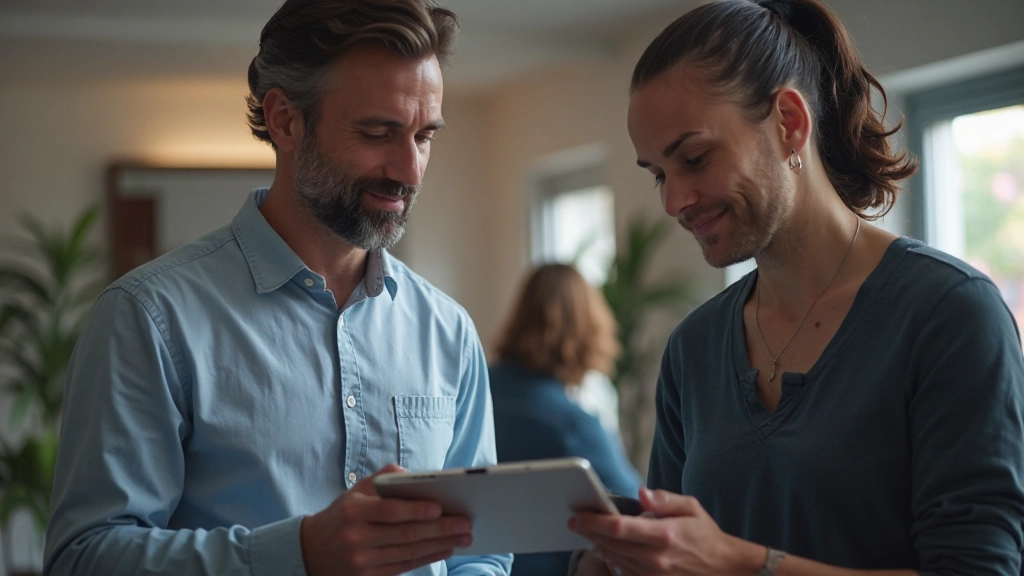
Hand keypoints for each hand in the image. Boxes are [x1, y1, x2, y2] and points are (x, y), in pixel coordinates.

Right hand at [300, 464, 472, 575]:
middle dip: (440, 529)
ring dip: (440, 545)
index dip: (416, 510)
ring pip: (410, 552)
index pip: (391, 511)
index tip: (441, 508)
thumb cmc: (343, 514)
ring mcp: (362, 561)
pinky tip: (445, 549)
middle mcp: (357, 538)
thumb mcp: (356, 491)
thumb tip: (414, 475)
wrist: (312, 551)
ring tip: (463, 536)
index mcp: (354, 511)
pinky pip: (405, 566)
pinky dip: (428, 557)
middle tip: (465, 523)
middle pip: (406, 534)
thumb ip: (383, 477)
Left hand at [569, 488, 763, 575]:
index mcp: (664, 534)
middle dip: (589, 532)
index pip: (619, 528)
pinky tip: (608, 550)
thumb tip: (641, 493)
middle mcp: (656, 558)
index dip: (594, 521)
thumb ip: (665, 499)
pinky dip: (612, 561)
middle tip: (575, 521)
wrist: (725, 568)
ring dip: (598, 546)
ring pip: (615, 560)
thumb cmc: (705, 534)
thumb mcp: (691, 508)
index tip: (578, 515)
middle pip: (611, 545)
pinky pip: (624, 573)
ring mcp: (654, 575)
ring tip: (589, 533)